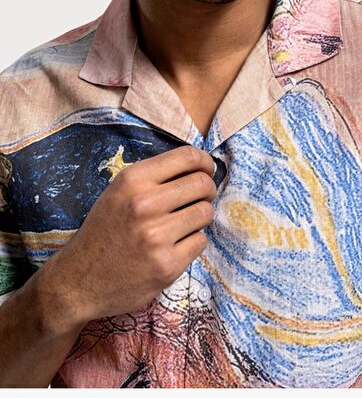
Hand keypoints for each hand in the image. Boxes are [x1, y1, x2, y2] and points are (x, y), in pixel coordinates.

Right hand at [36, 146, 215, 330]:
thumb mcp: (119, 191)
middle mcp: (145, 204)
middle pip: (202, 184)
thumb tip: (199, 167)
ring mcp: (157, 236)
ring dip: (200, 216)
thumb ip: (155, 177)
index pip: (187, 157)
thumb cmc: (105, 231)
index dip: (204, 161)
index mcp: (133, 180)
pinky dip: (193, 241)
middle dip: (207, 189)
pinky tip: (175, 244)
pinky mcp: (167, 265)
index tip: (206, 170)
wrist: (79, 281)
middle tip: (200, 197)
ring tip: (184, 222)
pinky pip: (200, 241)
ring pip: (206, 212)